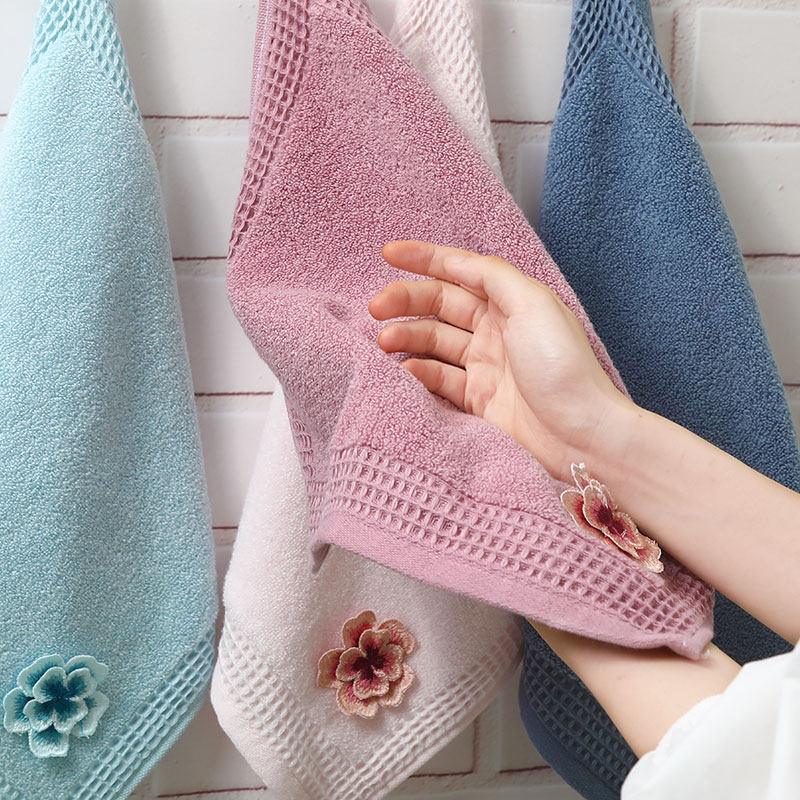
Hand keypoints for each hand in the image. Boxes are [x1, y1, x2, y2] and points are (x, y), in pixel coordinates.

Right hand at [368, 240, 630, 480]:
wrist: (580, 434)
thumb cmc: (562, 366)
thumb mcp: (533, 303)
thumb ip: (493, 275)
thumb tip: (457, 261)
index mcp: (511, 302)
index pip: (461, 271)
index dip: (425, 258)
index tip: (388, 254)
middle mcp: (496, 330)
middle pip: (440, 304)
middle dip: (405, 300)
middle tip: (375, 308)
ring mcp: (486, 366)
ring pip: (433, 341)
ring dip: (405, 335)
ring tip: (382, 342)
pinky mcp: (478, 400)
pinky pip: (438, 379)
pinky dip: (417, 372)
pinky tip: (402, 370)